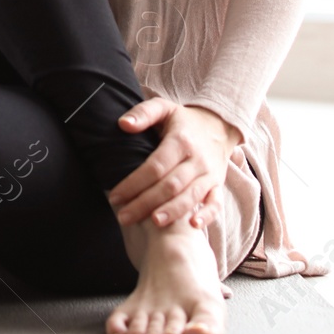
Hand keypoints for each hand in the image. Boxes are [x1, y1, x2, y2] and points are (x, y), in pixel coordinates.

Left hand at [105, 97, 242, 230]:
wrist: (218, 125)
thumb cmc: (183, 120)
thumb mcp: (163, 108)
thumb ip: (143, 113)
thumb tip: (122, 124)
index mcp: (181, 140)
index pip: (155, 166)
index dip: (134, 183)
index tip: (115, 197)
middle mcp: (197, 159)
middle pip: (170, 185)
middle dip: (146, 203)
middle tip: (124, 217)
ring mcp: (210, 174)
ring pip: (191, 196)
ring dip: (172, 211)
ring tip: (153, 224)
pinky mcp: (218, 185)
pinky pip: (216, 203)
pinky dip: (207, 215)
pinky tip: (192, 225)